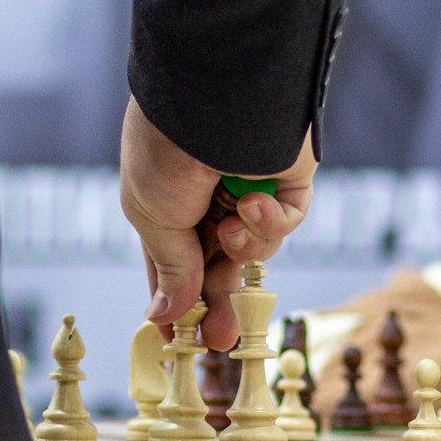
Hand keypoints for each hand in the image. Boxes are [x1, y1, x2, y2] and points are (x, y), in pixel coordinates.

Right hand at [119, 97, 316, 351]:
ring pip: (254, 249)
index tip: (173, 342)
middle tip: (220, 341)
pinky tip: (252, 203)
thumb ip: (171, 267)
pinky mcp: (287, 182)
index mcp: (166, 201)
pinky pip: (284, 222)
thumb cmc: (169, 149)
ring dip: (243, 247)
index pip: (170, 262)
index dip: (172, 301)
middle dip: (218, 300)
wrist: (216, 99)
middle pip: (216, 265)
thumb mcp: (153, 216)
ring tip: (230, 228)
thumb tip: (165, 315)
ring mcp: (249, 188)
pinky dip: (269, 222)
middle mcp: (208, 197)